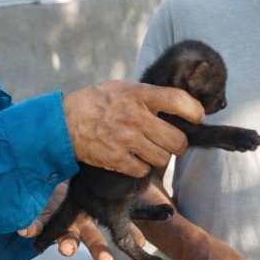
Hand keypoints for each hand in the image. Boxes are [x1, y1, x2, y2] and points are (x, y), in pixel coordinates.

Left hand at [18, 181, 150, 259]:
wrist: (47, 172)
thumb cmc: (79, 179)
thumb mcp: (101, 183)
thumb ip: (120, 190)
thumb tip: (161, 199)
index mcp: (100, 215)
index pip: (118, 227)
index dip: (130, 236)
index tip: (141, 243)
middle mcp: (82, 223)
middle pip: (93, 239)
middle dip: (100, 251)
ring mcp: (61, 224)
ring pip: (66, 238)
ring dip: (68, 245)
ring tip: (68, 249)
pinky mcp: (41, 220)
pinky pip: (37, 226)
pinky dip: (33, 228)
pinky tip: (26, 230)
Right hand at [62, 81, 203, 176]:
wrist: (63, 122)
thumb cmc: (98, 102)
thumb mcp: (124, 88)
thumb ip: (150, 96)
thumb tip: (181, 105)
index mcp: (140, 95)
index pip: (179, 101)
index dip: (195, 112)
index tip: (196, 118)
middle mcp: (135, 118)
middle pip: (178, 141)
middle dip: (178, 143)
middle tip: (170, 140)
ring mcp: (126, 140)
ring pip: (163, 159)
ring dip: (160, 157)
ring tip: (149, 148)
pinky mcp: (116, 159)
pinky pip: (143, 171)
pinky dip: (141, 168)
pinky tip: (133, 157)